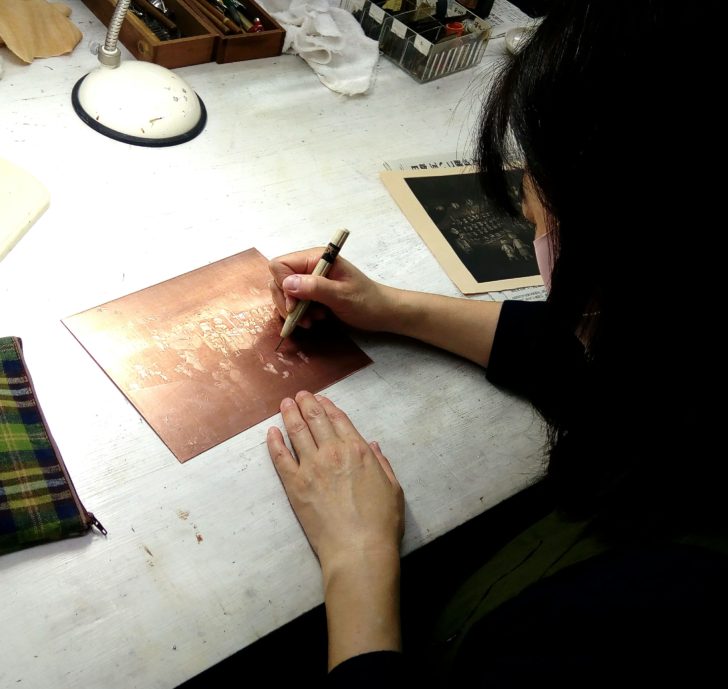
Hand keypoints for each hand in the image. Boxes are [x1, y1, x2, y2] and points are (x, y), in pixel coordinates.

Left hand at [266, 390, 403, 569]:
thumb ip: (382, 464)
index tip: (321, 399)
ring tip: (285, 403)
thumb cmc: (381, 523)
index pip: (338, 419)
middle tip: (299, 395)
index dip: (328, 406)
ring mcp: (311, 467)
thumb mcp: (393, 488)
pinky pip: (280, 457)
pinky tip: (271, 432)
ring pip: (296, 432)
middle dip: (306, 403)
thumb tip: (373, 446)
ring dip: (290, 414)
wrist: (358, 550)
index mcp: (358, 451)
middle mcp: (333, 452)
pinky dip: (274, 442)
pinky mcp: (294, 485)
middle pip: (315, 420)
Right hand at [268, 249, 395, 332]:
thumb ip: (315, 288)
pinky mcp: (312, 292)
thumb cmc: (366, 302)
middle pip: (278, 280)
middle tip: (303, 318)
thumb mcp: (342, 296)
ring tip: (312, 320)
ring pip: (284, 292)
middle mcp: (310, 265)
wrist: (382, 312)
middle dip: (286, 302)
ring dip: (294, 310)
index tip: (295, 306)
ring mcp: (310, 279)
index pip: (280, 265)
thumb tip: (287, 284)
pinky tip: (314, 319)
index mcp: (317, 258)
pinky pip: (294, 301)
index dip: (282, 286)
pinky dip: (299, 313)